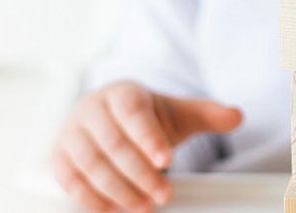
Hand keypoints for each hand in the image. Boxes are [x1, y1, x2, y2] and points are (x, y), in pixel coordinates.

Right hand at [51, 81, 242, 212]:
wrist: (111, 119)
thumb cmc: (146, 117)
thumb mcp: (178, 112)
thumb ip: (207, 114)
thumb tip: (236, 115)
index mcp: (122, 94)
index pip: (133, 114)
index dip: (148, 138)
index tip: (167, 160)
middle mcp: (92, 110)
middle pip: (112, 144)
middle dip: (139, 174)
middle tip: (163, 195)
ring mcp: (71, 134)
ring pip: (90, 165)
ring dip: (118, 190)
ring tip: (144, 206)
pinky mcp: (59, 158)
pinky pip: (70, 181)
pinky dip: (92, 199)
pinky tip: (116, 210)